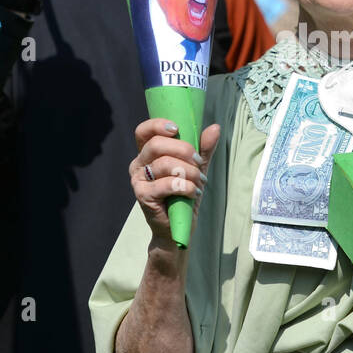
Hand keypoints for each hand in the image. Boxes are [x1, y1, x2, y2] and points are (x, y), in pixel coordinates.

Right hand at [130, 119, 221, 251]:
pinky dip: (186, 186)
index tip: (177, 128)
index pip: (144, 131)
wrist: (178, 228)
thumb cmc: (184, 196)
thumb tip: (214, 127)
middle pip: (156, 144)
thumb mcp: (196, 168)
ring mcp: (138, 180)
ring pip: (165, 163)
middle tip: (198, 163)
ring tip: (199, 182)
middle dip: (183, 150)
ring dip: (189, 172)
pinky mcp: (142, 195)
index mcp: (147, 154)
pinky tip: (194, 192)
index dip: (157, 125)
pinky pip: (167, 183)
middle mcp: (138, 164)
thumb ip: (203, 148)